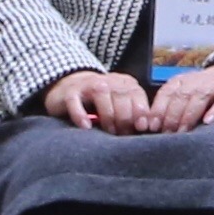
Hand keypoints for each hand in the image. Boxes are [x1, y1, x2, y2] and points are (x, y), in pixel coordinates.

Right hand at [34, 66, 150, 134]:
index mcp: (125, 83)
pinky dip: (80, 114)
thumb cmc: (100, 104)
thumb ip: (132, 113)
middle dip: (124, 117)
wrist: (69, 89)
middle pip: (121, 95)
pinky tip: (86, 126)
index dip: (140, 112)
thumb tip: (144, 128)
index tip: (140, 128)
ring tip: (109, 131)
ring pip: (101, 93)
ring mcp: (88, 83)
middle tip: (122, 134)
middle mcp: (109, 80)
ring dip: (107, 114)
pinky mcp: (70, 92)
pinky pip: (75, 101)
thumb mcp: (119, 105)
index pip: (137, 94)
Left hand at [147, 59, 213, 129]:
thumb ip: (170, 108)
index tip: (152, 127)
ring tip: (183, 132)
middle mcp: (196, 81)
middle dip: (172, 117)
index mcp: (180, 81)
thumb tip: (151, 127)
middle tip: (168, 135)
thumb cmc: (204, 94)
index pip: (166, 94)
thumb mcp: (185, 96)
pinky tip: (208, 122)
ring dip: (189, 116)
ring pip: (198, 98)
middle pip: (180, 97)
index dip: (158, 111)